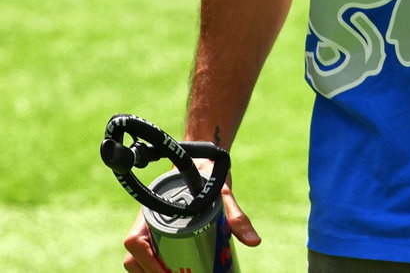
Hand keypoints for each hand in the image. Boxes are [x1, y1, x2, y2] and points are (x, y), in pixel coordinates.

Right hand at [122, 175, 259, 271]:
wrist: (202, 168)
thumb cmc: (207, 179)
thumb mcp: (223, 196)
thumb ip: (237, 217)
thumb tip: (255, 243)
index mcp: (153, 211)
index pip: (135, 241)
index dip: (146, 262)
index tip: (168, 272)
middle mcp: (145, 223)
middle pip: (134, 258)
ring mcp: (148, 232)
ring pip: (138, 261)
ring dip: (153, 272)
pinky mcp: (156, 238)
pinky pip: (149, 258)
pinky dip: (157, 270)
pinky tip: (176, 271)